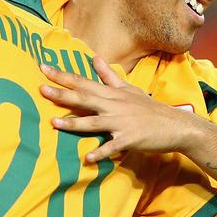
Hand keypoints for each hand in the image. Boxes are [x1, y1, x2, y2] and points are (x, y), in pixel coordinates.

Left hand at [39, 56, 197, 161]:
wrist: (175, 125)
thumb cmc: (149, 107)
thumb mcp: (128, 88)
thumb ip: (108, 75)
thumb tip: (94, 58)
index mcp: (111, 93)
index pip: (82, 82)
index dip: (62, 75)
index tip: (43, 68)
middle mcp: (114, 105)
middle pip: (84, 98)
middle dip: (61, 94)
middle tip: (41, 89)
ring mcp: (121, 122)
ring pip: (94, 122)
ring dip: (74, 124)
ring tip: (54, 123)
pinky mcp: (130, 139)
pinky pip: (113, 146)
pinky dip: (101, 152)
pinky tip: (88, 158)